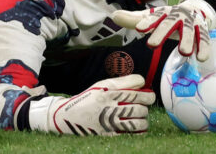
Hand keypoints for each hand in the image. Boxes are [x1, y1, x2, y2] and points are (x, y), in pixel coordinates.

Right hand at [28, 74, 154, 135]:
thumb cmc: (89, 99)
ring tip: (141, 116)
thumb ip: (121, 83)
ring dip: (144, 118)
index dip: (146, 90)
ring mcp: (110, 121)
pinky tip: (137, 126)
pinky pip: (133, 133)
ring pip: (140, 120)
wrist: (68, 117)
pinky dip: (139, 130)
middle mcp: (109, 105)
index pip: (136, 88)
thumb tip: (142, 82)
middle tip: (145, 103)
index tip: (147, 92)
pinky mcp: (110, 134)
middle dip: (147, 104)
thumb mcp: (101, 85)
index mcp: (107, 90)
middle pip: (141, 105)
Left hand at [111, 0, 214, 60]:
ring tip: (184, 52)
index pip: (153, 16)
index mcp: (163, 12)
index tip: (139, 28)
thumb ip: (134, 19)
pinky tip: (201, 57)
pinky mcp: (202, 30)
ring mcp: (190, 23)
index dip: (147, 22)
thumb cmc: (168, 18)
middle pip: (169, 24)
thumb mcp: (152, 17)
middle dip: (162, 33)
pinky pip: (203, 39)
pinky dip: (203, 47)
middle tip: (152, 45)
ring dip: (187, 40)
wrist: (194, 10)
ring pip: (188, 31)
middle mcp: (176, 16)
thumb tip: (113, 16)